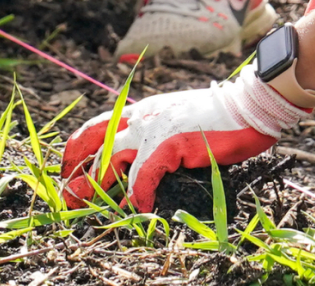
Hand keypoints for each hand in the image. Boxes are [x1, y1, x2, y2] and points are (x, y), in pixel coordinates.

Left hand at [61, 68, 309, 212]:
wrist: (247, 107)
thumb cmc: (220, 118)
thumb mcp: (179, 120)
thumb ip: (159, 135)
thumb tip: (145, 160)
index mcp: (144, 110)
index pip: (99, 124)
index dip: (79, 146)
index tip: (68, 166)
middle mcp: (143, 117)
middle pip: (96, 141)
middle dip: (78, 169)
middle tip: (67, 194)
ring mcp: (155, 129)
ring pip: (112, 159)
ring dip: (97, 185)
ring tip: (87, 206)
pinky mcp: (170, 143)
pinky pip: (144, 175)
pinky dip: (138, 193)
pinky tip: (139, 207)